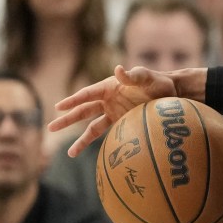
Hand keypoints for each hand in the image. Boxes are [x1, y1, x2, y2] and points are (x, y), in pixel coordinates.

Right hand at [49, 65, 178, 156]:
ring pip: (91, 126)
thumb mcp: (147, 77)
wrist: (171, 93)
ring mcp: (113, 112)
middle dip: (67, 119)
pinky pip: (105, 134)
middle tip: (50, 128)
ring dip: (80, 138)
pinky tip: (87, 154)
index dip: (73, 101)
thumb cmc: (158, 82)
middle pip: (83, 111)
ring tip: (69, 154)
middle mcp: (108, 100)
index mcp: (109, 87)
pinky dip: (96, 143)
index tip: (58, 107)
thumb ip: (133, 75)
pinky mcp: (121, 122)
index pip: (87, 95)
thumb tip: (118, 69)